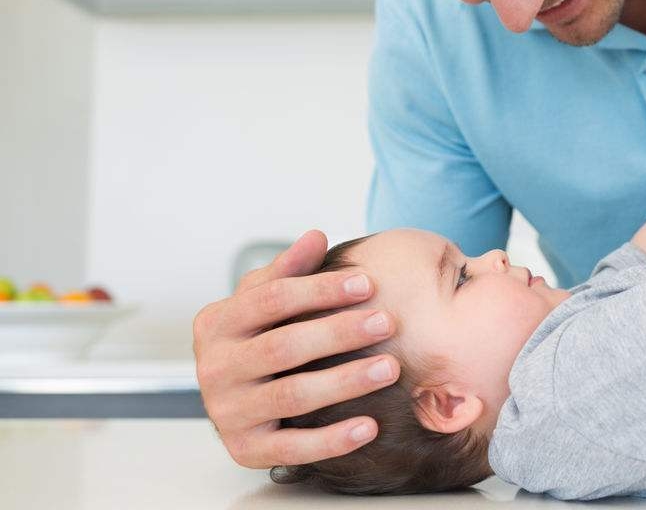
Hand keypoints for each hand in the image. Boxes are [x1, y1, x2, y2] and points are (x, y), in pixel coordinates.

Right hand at [192, 230, 399, 468]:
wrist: (234, 395)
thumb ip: (289, 270)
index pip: (272, 299)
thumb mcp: (263, 299)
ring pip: (291, 396)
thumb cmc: (257, 336)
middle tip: (386, 323)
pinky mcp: (245, 450)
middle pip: (283, 347)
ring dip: (344, 382)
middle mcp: (214, 369)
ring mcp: (227, 412)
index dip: (321, 289)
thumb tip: (316, 236)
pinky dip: (331, 440)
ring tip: (390, 368)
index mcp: (217, 324)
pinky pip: (292, 448)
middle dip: (338, 333)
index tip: (367, 283)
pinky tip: (370, 427)